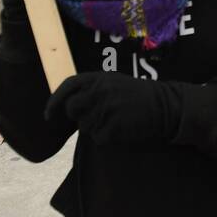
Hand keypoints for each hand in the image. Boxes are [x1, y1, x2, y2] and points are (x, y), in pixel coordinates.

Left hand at [45, 72, 171, 144]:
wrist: (168, 106)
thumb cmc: (142, 96)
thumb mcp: (116, 83)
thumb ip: (94, 88)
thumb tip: (70, 104)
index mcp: (100, 78)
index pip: (68, 86)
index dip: (55, 100)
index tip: (49, 114)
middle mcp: (99, 91)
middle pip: (72, 108)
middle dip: (78, 116)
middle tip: (94, 117)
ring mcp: (104, 109)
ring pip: (85, 126)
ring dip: (96, 127)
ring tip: (117, 120)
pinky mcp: (111, 127)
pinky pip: (99, 138)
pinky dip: (108, 138)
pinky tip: (123, 130)